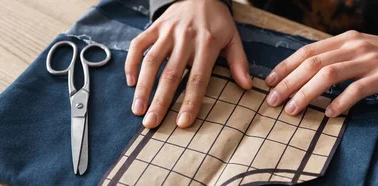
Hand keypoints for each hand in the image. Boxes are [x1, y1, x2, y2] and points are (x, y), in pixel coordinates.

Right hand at [125, 0, 251, 128]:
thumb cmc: (217, 20)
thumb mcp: (232, 37)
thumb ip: (238, 62)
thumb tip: (246, 87)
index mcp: (207, 44)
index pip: (198, 79)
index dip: (190, 102)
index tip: (182, 123)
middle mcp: (185, 39)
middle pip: (171, 75)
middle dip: (160, 101)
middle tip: (151, 123)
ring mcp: (166, 32)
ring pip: (151, 62)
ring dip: (143, 87)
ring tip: (137, 110)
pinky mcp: (154, 27)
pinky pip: (138, 45)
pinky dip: (131, 63)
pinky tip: (130, 82)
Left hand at [265, 31, 377, 116]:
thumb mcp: (354, 51)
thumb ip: (331, 58)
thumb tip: (297, 75)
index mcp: (343, 39)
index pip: (306, 51)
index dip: (285, 66)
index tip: (268, 81)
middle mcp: (353, 46)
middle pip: (313, 64)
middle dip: (289, 83)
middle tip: (273, 100)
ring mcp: (369, 60)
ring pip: (330, 75)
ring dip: (307, 93)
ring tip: (293, 109)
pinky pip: (357, 89)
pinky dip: (341, 102)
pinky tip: (329, 114)